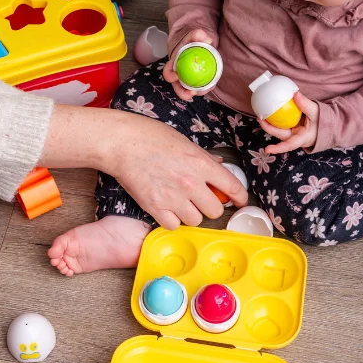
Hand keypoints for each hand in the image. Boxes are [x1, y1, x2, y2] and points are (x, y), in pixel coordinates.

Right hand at [105, 112, 247, 228]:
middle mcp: (191, 183)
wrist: (122, 143)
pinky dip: (172, 220)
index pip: (232, 187)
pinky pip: (174, 225)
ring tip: (180, 202)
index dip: (240, 197)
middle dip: (210, 206)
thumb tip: (219, 166)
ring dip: (191, 214)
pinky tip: (166, 208)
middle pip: (215, 211)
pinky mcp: (155, 207)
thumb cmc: (150, 137)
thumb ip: (203, 157)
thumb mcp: (183, 141)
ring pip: (195, 220)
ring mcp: (173, 197)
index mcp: (201, 164)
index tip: (239, 201)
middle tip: (201, 199)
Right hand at [162, 28, 217, 100]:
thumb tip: (207, 39)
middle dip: (182, 93)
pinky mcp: (197, 81)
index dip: (170, 76)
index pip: (168, 72)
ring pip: (189, 89)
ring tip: (204, 90)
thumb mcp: (193, 36)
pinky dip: (205, 88)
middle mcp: (179, 74)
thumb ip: (198, 34)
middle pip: (177, 86)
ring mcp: (188, 79)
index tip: (176, 76)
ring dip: (196, 92)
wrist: (199, 44)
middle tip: (191, 93)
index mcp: (174, 64)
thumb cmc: (193, 41)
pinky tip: (211, 85)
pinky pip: (199, 87)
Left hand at [261, 92, 318, 154]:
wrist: (326, 124)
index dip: (278, 148)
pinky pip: (281, 123)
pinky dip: (275, 118)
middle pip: (279, 135)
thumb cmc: (322, 121)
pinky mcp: (290, 127)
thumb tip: (295, 94)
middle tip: (260, 118)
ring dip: (269, 123)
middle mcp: (294, 137)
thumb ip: (306, 104)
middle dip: (268, 128)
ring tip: (261, 114)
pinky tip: (269, 110)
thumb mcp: (316, 112)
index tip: (267, 150)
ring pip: (278, 129)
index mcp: (302, 138)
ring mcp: (291, 132)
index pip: (289, 145)